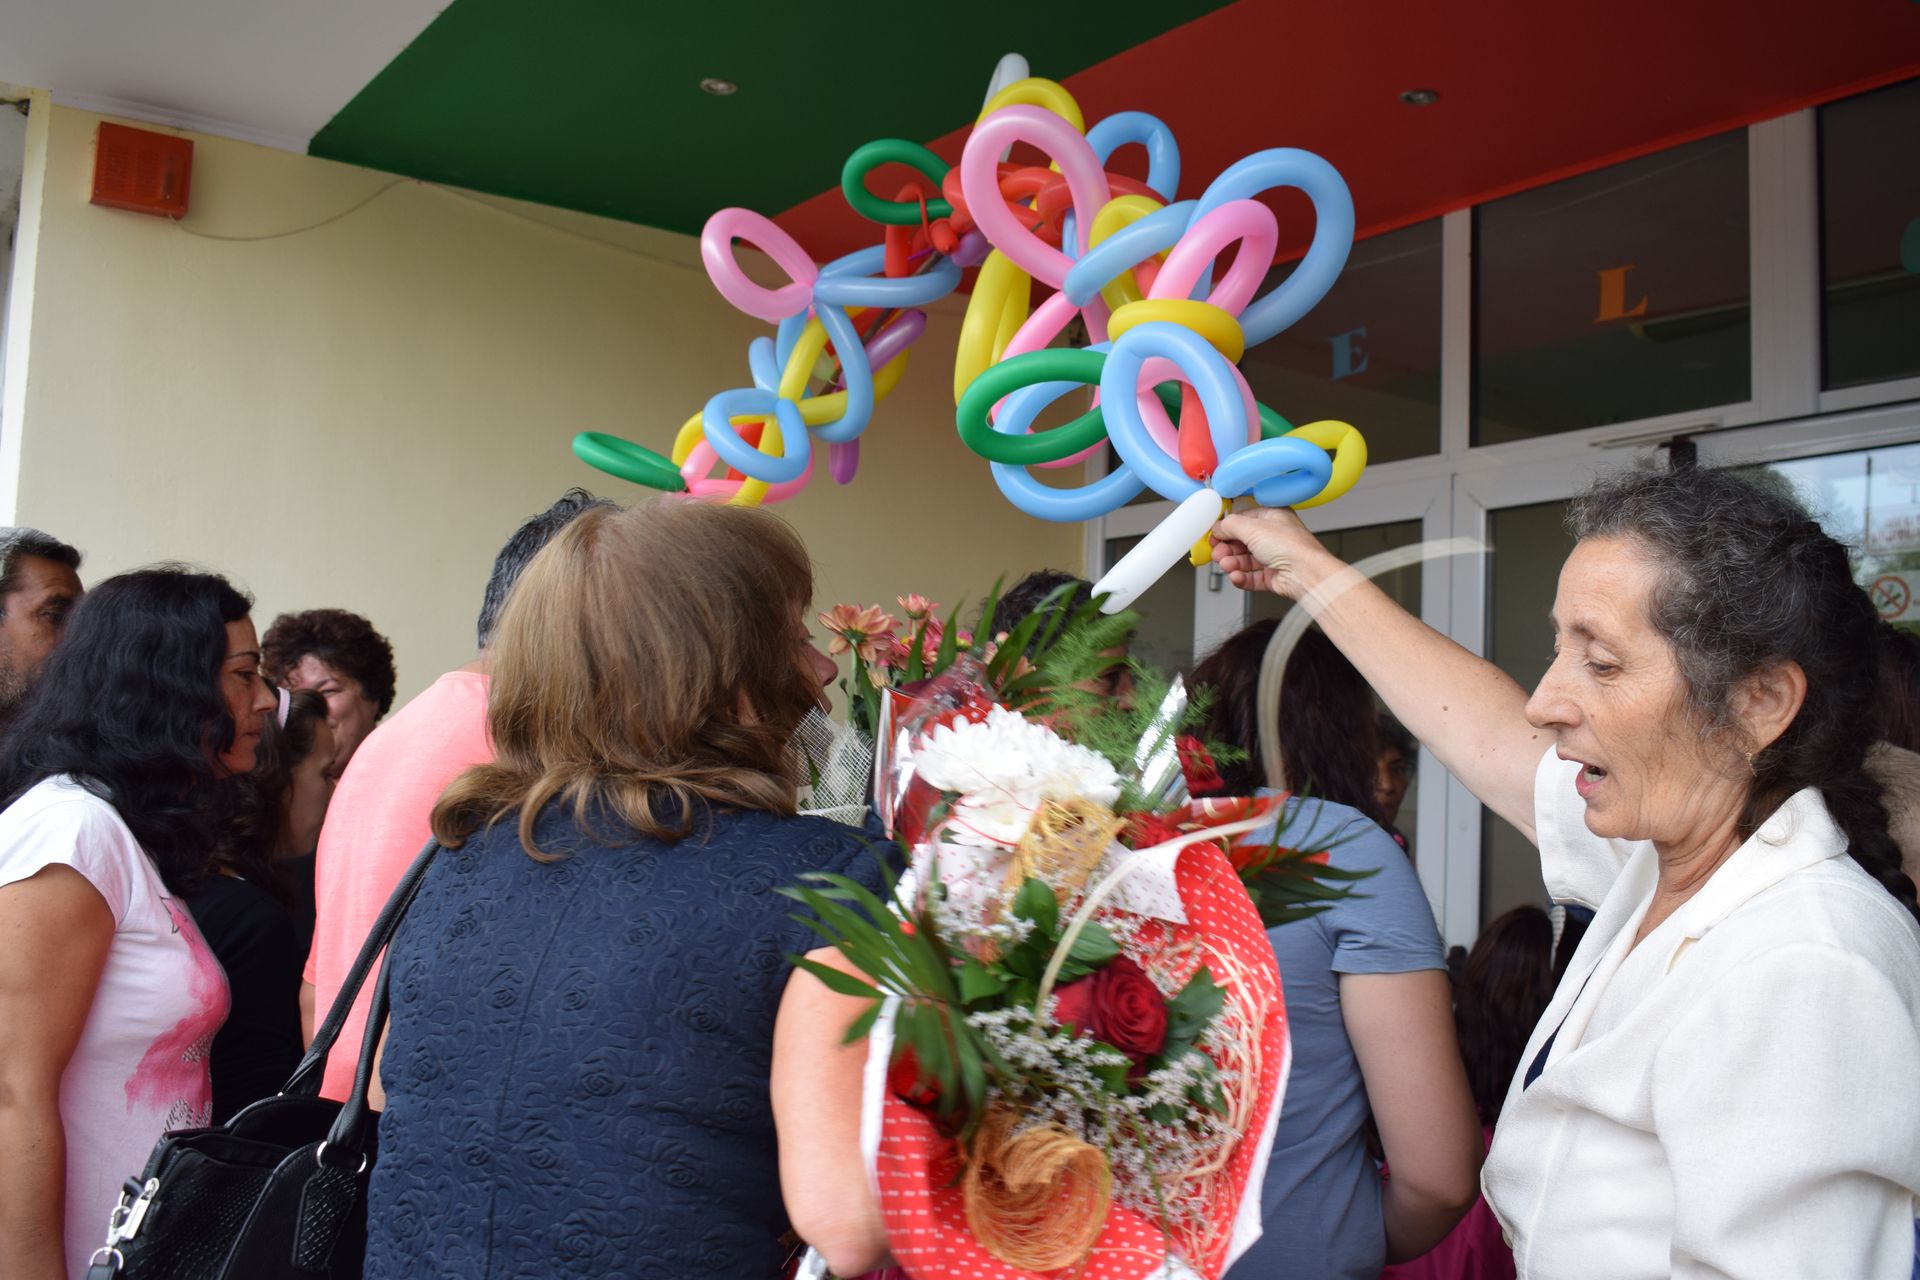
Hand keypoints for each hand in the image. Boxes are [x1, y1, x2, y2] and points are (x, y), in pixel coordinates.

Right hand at [1211, 507, 1330, 598]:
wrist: (1306, 574)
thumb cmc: (1292, 547)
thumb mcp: (1253, 527)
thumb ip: (1230, 525)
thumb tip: (1217, 527)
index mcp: (1273, 517)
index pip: (1244, 520)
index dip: (1227, 528)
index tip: (1213, 535)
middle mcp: (1274, 537)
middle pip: (1242, 542)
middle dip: (1227, 549)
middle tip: (1218, 553)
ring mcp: (1274, 558)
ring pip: (1245, 561)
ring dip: (1232, 564)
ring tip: (1227, 565)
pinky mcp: (1273, 576)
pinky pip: (1251, 576)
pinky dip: (1241, 577)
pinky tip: (1236, 576)